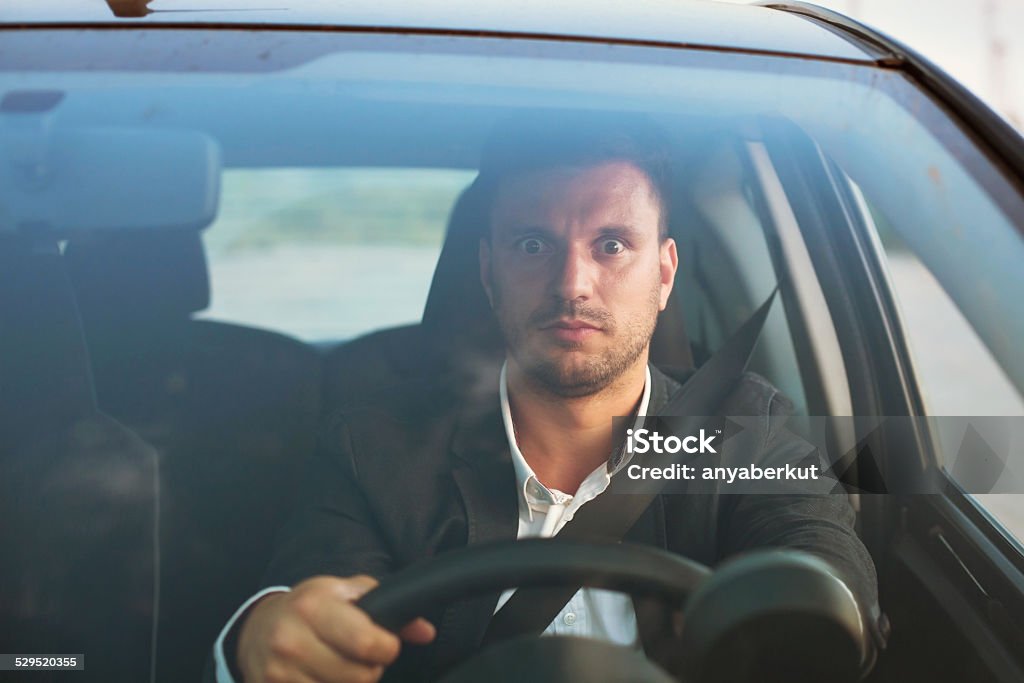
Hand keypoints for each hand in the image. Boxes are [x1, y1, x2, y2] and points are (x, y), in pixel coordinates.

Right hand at [237, 575, 435, 682]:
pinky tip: (325, 678)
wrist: (257, 629)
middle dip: (371, 670)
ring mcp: (280, 673)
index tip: (385, 644)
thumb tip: (425, 632)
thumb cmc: (309, 607)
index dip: (387, 648)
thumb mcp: (345, 593)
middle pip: (360, 678)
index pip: (366, 643)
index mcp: (312, 608)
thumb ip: (387, 605)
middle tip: (361, 658)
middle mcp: (291, 641)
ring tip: (340, 667)